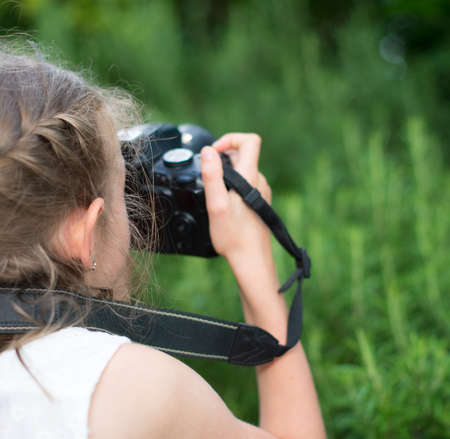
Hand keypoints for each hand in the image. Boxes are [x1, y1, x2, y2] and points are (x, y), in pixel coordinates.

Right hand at [201, 133, 271, 264]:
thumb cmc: (233, 236)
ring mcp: (261, 193)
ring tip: (215, 193)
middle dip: (223, 159)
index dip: (230, 139)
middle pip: (244, 155)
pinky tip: (225, 204)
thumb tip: (208, 151)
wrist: (251, 260)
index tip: (214, 153)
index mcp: (250, 177)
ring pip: (244, 171)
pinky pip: (246, 185)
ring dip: (227, 174)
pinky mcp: (259, 203)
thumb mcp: (216, 204)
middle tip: (209, 177)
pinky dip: (233, 186)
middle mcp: (259, 182)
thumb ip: (212, 176)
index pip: (250, 140)